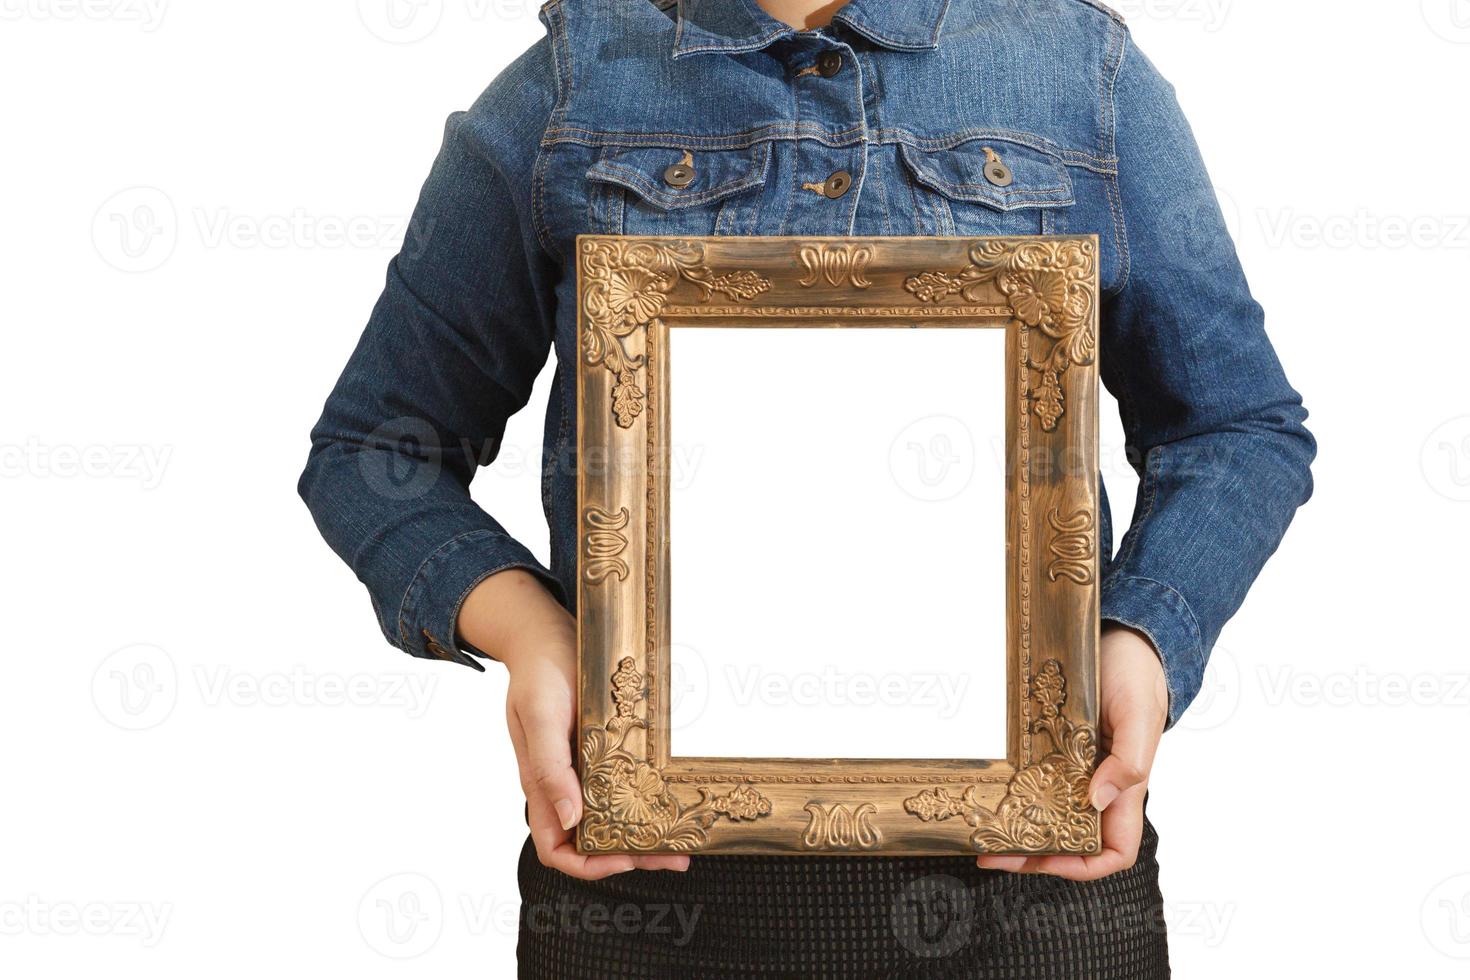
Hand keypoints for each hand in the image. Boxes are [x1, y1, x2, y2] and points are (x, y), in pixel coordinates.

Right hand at [458, 570, 689, 879]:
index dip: (587, 865)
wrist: (546, 633)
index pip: (556, 849)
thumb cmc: (538, 672)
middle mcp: (563, 783)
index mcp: (540, 784)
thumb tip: (569, 819)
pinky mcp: (600, 749)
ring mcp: (582, 768)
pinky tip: (669, 798)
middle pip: (593, 841)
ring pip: (612, 817)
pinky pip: (621, 786)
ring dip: (644, 833)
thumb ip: (549, 770)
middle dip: (632, 855)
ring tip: (682, 839)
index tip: (623, 859)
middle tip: (675, 856)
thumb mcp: (540, 716)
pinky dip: (644, 799)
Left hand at [976, 624, 1167, 879]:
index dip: (1083, 866)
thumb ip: (1130, 762)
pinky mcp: (1054, 745)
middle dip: (1031, 853)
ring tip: (981, 830)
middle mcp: (1096, 784)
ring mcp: (1074, 767)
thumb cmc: (1138, 677)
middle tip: (989, 852)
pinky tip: (988, 789)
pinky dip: (1012, 789)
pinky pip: (1033, 777)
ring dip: (1015, 826)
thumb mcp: (1139, 717)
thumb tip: (1097, 800)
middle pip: (1068, 840)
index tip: (1045, 859)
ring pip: (1046, 813)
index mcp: (1124, 790)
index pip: (1113, 851)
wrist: (1124, 640)